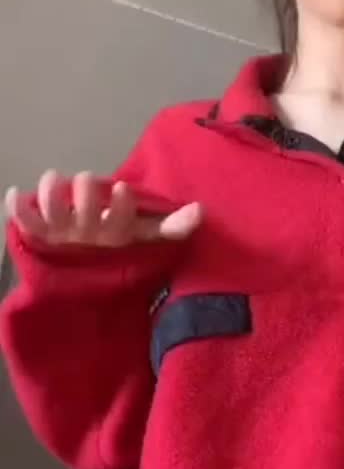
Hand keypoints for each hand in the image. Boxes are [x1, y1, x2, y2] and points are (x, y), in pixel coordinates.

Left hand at [5, 171, 201, 247]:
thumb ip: (171, 227)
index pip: (121, 221)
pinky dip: (17, 207)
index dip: (120, 206)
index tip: (120, 191)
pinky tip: (16, 192)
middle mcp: (89, 236)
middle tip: (87, 182)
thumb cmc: (118, 251)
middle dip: (86, 191)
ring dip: (52, 193)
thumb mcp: (146, 239)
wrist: (83, 287)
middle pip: (85, 211)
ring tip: (54, 181)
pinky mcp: (40, 235)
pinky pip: (24, 222)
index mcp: (117, 235)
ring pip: (53, 212)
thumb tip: (200, 210)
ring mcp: (62, 236)